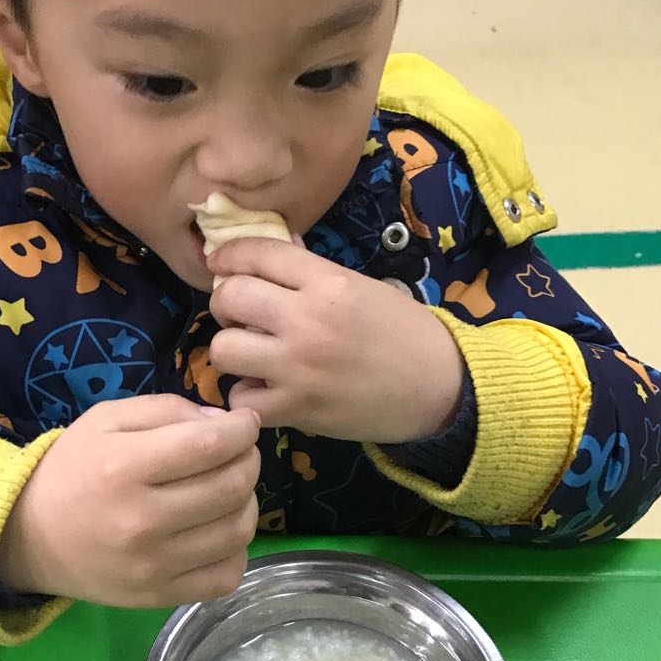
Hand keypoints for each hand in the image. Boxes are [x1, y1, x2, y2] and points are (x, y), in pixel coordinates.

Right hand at [0, 395, 260, 606]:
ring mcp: (152, 566)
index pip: (210, 445)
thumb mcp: (107, 419)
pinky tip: (217, 531)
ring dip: (247, 502)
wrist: (28, 537)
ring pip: (238, 531)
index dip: (242, 429)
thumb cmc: (73, 469)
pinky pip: (227, 575)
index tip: (245, 423)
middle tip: (238, 453)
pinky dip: (236, 549)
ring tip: (227, 490)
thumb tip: (226, 423)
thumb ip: (168, 410)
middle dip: (248, 461)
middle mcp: (141, 520)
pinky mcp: (159, 597)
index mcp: (124, 467)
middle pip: (231, 487)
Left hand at [208, 237, 464, 442]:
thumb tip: (267, 251)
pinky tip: (265, 392)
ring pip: (224, 349)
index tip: (221, 263)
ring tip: (252, 357)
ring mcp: (298, 367)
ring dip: (232, 352)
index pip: (257, 253)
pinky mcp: (297, 409)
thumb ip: (310, 272)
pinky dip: (247, 397)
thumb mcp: (361, 287)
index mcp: (327, 282)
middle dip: (226, 304)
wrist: (440, 387)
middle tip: (240, 316)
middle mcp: (307, 320)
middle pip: (229, 297)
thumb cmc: (402, 333)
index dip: (228, 255)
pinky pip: (241, 399)